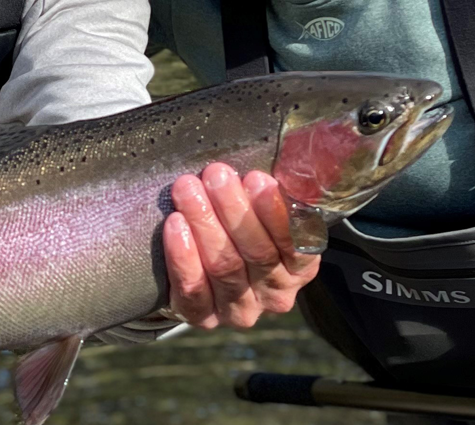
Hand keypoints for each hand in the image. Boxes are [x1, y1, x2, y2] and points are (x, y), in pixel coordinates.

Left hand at [163, 162, 319, 328]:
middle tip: (216, 175)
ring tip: (189, 189)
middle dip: (234, 209)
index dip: (276, 213)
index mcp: (298, 268)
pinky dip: (183, 256)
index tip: (256, 179)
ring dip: (205, 223)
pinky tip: (176, 225)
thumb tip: (282, 158)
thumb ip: (273, 192)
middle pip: (257, 253)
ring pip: (225, 268)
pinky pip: (193, 289)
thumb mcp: (263, 209)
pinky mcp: (203, 316)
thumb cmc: (238, 225)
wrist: (200, 267)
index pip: (295, 245)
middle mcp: (274, 294)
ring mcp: (239, 310)